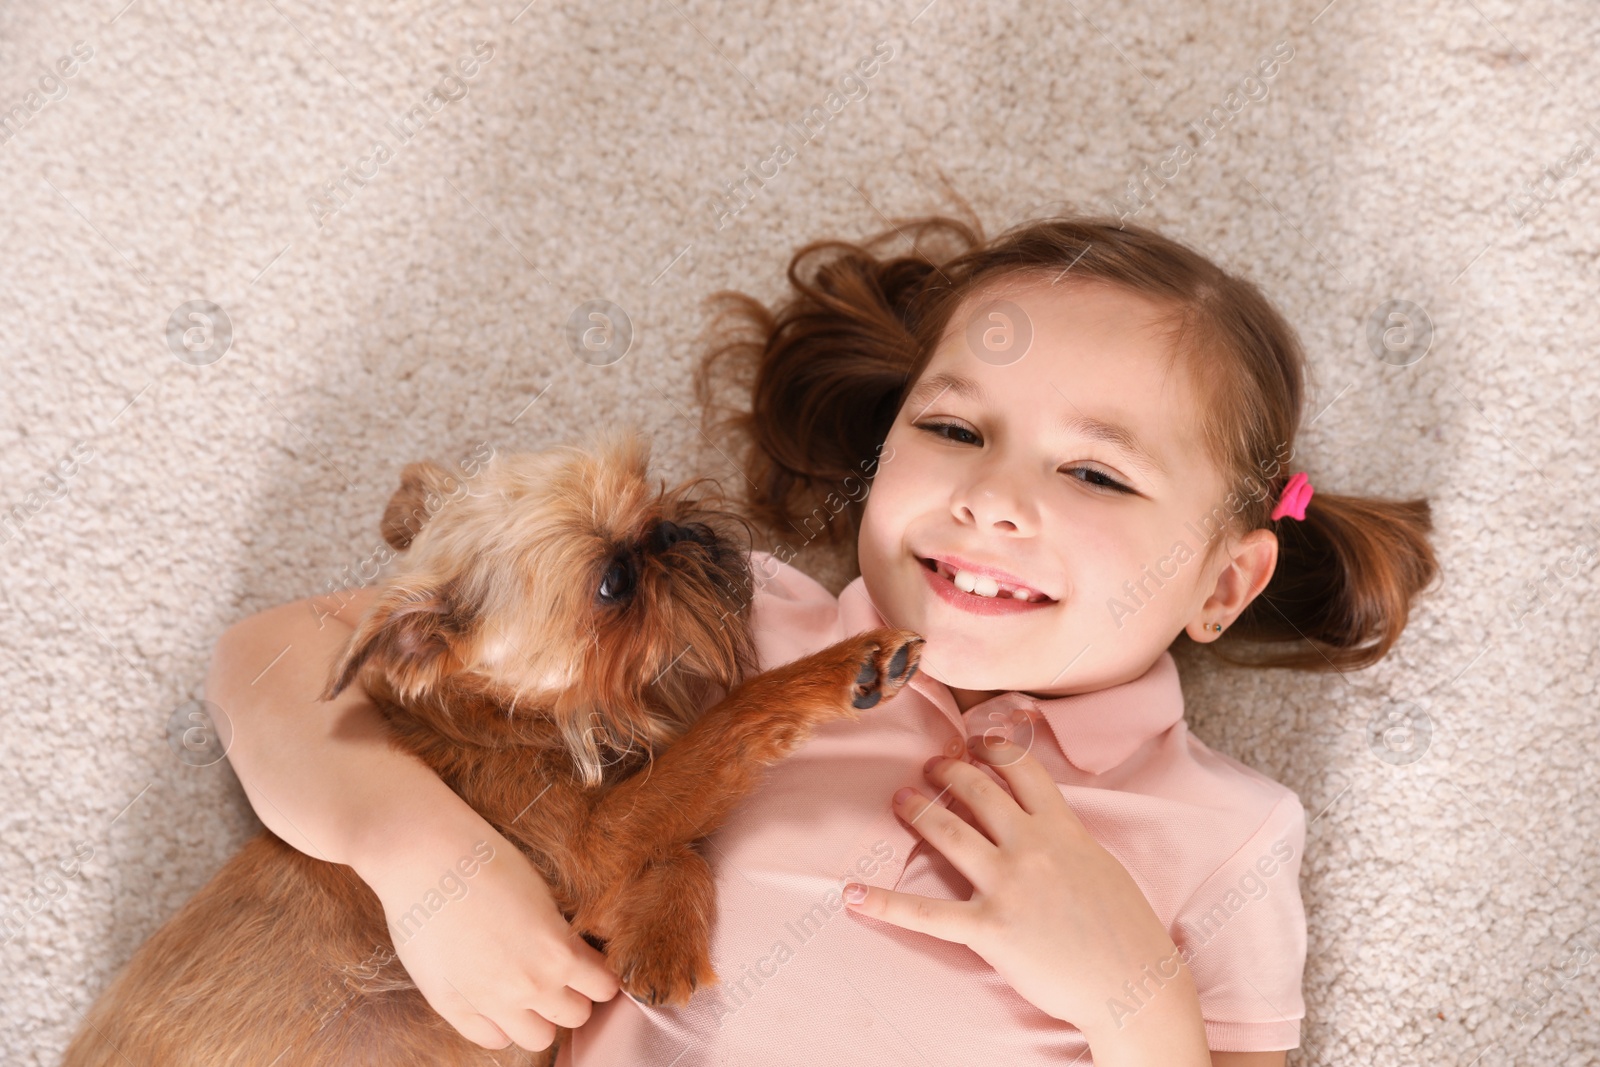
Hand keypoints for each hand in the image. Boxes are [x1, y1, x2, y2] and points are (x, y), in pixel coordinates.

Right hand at [367, 823, 620, 1050]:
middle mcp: (531, 985)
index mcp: (559, 953)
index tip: (591, 967)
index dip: (599, 975)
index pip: (603, 988)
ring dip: (540, 1018)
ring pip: (538, 1039)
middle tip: (559, 977)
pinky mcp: (452, 1006)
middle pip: (576, 1016)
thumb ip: (558, 936)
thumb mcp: (542, 895)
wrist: (426, 857)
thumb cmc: (486, 862)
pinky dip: (500, 1026)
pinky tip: (496, 1001)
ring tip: (528, 992)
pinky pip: (491, 1040)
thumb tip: (570, 956)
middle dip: (574, 996)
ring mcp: (490, 1001)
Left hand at [842, 734, 1209, 1064]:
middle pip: (978, 791)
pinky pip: (926, 913)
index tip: (975, 740)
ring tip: (898, 799)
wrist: (1134, 983)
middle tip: (928, 765)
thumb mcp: (1103, 865)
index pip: (1022, 770)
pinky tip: (852, 895)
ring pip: (948, 832)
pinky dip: (885, 903)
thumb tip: (1046, 824)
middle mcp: (1032, 847)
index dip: (993, 749)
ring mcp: (1009, 885)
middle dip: (947, 771)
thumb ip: (1068, 839)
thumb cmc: (1127, 931)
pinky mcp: (990, 928)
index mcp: (1064, 829)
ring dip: (918, 810)